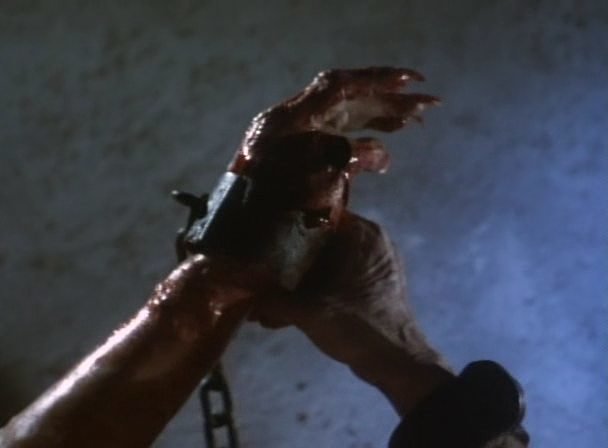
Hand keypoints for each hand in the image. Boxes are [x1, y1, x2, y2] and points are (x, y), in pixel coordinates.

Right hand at [249, 210, 453, 415]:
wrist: (396, 364)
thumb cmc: (357, 326)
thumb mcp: (308, 311)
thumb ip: (272, 299)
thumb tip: (241, 290)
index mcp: (362, 233)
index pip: (316, 214)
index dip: (284, 222)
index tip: (257, 233)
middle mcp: (369, 241)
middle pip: (317, 240)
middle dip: (285, 259)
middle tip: (254, 267)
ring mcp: (370, 264)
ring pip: (323, 263)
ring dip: (295, 280)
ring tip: (263, 296)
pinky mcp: (368, 286)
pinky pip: (333, 280)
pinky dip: (311, 292)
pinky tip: (282, 311)